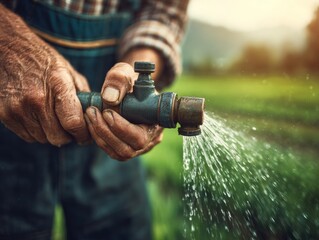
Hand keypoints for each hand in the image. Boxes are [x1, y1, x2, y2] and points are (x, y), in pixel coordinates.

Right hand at [0, 12, 89, 145]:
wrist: (10, 51)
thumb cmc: (45, 62)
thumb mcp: (70, 73)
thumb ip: (84, 96)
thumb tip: (94, 118)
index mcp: (58, 85)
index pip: (73, 122)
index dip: (83, 134)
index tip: (86, 135)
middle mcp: (36, 99)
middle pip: (58, 137)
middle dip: (68, 137)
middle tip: (71, 130)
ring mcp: (18, 108)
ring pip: (42, 139)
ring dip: (51, 134)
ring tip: (54, 120)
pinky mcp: (4, 114)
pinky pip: (27, 136)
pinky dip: (36, 132)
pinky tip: (39, 118)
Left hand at [85, 62, 162, 160]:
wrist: (130, 89)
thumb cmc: (130, 81)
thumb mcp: (125, 72)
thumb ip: (119, 79)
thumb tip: (109, 98)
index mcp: (156, 124)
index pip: (141, 138)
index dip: (122, 129)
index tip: (107, 112)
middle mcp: (150, 140)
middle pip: (127, 149)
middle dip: (106, 131)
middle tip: (92, 111)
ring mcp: (137, 147)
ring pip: (117, 153)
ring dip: (99, 134)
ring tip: (89, 114)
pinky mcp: (124, 148)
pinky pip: (110, 150)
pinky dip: (98, 137)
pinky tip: (90, 121)